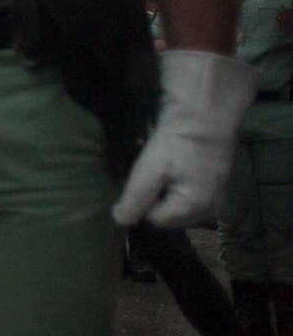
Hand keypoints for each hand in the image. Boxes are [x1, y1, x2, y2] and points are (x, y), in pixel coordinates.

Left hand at [113, 50, 258, 226]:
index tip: (145, 174)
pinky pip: (187, 193)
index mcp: (194, 210)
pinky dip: (176, 181)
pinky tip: (175, 164)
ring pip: (176, 203)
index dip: (143, 198)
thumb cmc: (177, 142)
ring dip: (164, 187)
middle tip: (155, 168)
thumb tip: (119, 220)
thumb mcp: (149, 171)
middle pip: (167, 214)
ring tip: (164, 165)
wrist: (206, 114)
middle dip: (155, 195)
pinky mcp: (216, 186)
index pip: (153, 218)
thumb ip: (134, 200)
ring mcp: (216, 198)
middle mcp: (211, 211)